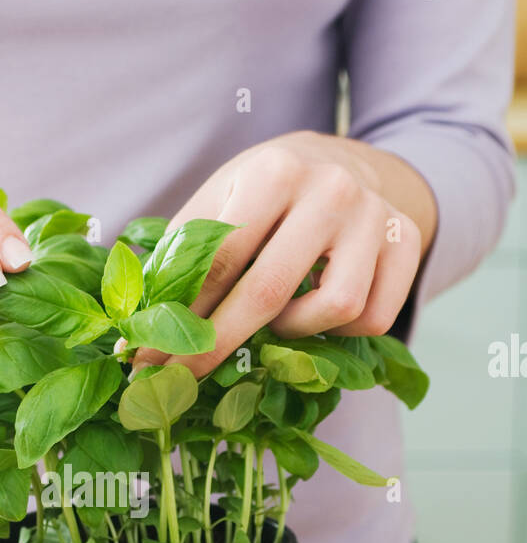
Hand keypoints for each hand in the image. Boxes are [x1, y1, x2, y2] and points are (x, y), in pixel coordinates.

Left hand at [133, 130, 436, 376]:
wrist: (349, 163)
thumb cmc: (267, 193)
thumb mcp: (219, 199)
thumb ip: (180, 254)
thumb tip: (134, 324)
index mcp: (274, 170)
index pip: (218, 258)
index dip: (177, 315)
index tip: (143, 356)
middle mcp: (331, 190)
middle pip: (268, 292)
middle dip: (215, 346)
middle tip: (179, 379)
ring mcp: (377, 219)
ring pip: (334, 310)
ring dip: (293, 331)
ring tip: (274, 318)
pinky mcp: (407, 246)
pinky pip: (373, 319)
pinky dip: (340, 331)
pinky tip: (317, 313)